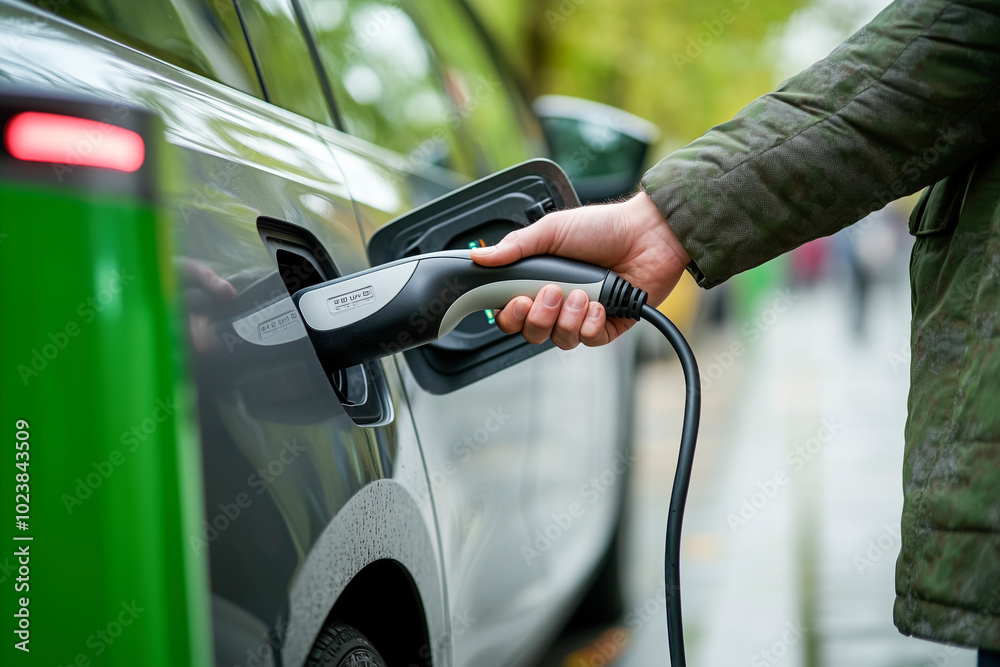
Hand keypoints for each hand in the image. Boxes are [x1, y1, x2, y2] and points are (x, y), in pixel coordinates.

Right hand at [471, 191, 690, 348]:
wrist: (649, 234)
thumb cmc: (603, 227)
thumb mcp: (551, 230)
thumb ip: (515, 247)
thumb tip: (480, 257)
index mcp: (539, 280)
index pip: (511, 312)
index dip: (510, 315)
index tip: (516, 302)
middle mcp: (558, 302)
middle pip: (531, 332)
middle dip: (538, 317)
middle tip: (551, 292)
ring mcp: (582, 316)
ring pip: (559, 339)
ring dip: (568, 318)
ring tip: (583, 294)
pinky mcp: (607, 326)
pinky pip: (589, 341)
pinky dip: (592, 324)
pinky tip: (600, 304)